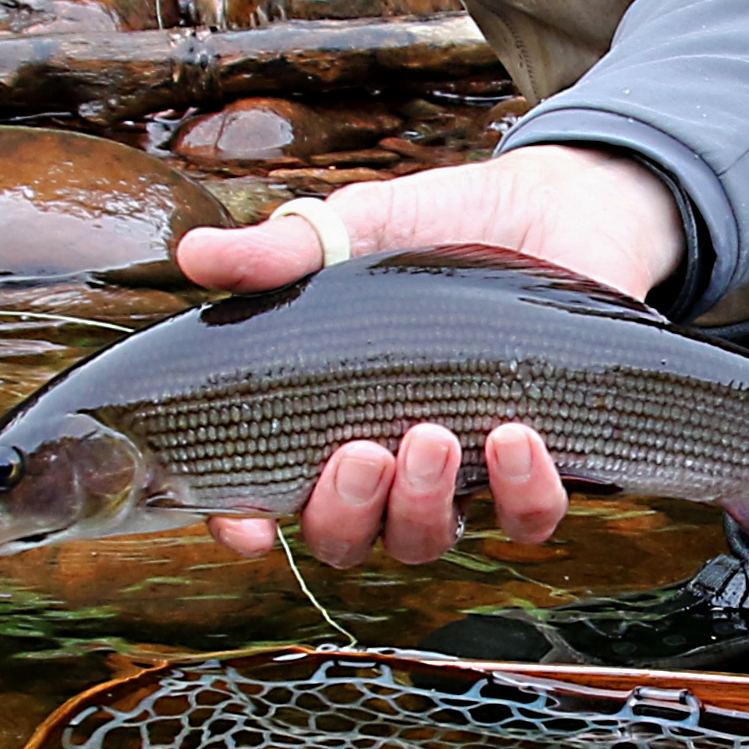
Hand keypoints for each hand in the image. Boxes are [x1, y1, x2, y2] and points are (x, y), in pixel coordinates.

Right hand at [180, 148, 670, 564]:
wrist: (553, 208)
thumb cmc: (437, 227)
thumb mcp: (357, 227)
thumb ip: (283, 250)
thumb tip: (194, 253)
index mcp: (321, 418)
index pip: (262, 499)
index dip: (242, 526)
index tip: (247, 524)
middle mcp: (384, 466)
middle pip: (343, 537)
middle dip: (344, 510)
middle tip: (361, 452)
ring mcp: (461, 476)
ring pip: (425, 540)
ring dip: (422, 505)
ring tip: (432, 436)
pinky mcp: (544, 470)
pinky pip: (526, 518)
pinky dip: (521, 491)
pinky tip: (516, 436)